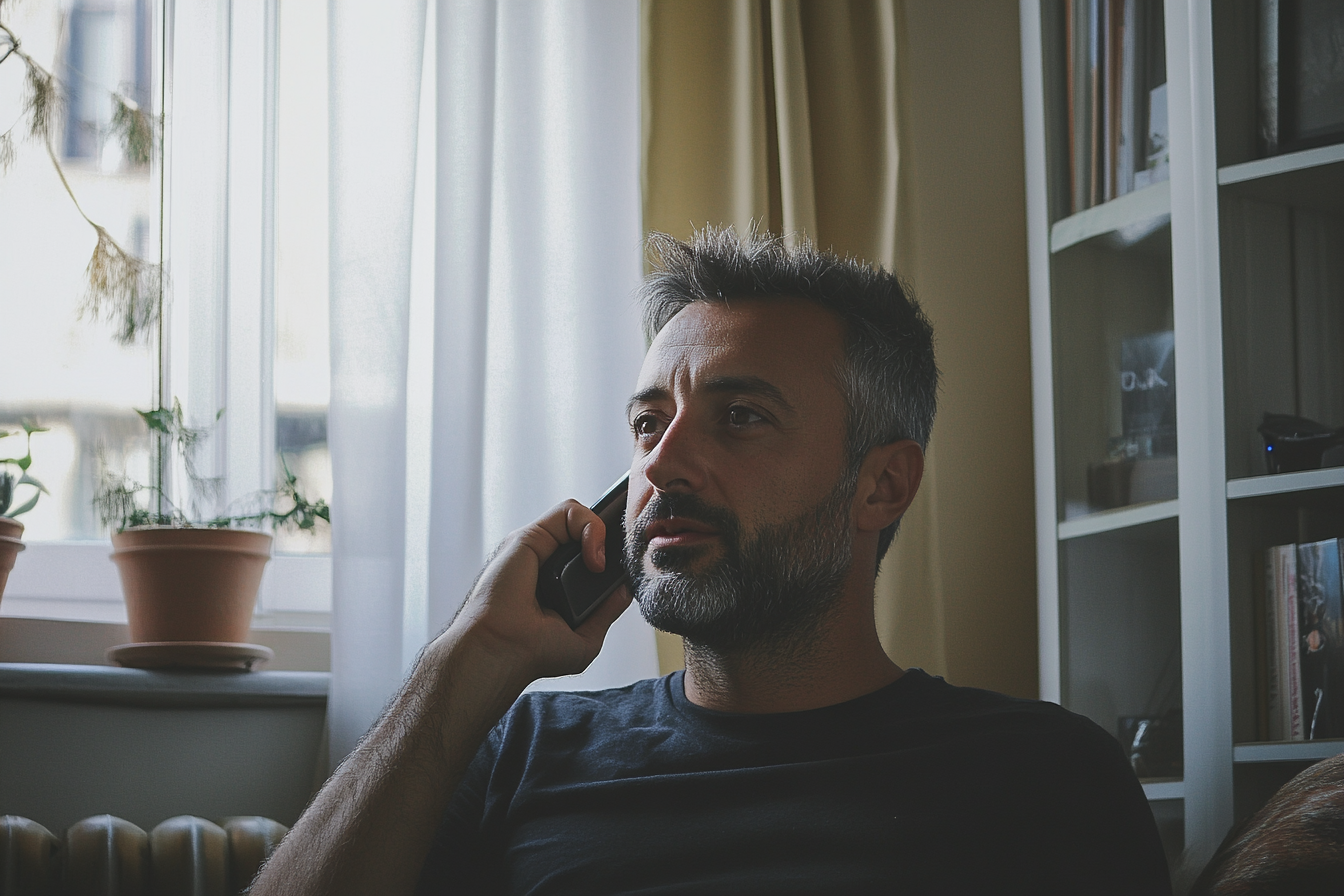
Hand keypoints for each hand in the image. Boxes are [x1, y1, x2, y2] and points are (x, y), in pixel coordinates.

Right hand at [443, 499, 633, 685]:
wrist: (504, 649)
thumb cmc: (534, 653)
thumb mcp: (586, 638)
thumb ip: (607, 611)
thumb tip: (624, 589)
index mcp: (558, 585)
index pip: (591, 553)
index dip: (610, 552)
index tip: (625, 565)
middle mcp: (547, 562)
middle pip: (588, 532)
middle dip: (611, 540)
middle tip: (616, 563)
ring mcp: (539, 547)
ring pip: (580, 516)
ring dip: (601, 534)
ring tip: (599, 565)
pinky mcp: (530, 536)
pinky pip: (570, 511)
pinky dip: (590, 527)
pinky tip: (593, 557)